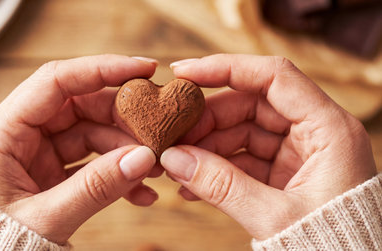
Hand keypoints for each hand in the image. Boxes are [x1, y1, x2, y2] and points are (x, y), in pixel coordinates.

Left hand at [0, 55, 161, 243]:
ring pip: (92, 134)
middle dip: (123, 120)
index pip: (55, 82)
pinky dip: (116, 173)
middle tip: (158, 135)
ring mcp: (38, 151)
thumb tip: (144, 158)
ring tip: (154, 172)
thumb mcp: (45, 218)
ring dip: (126, 151)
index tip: (144, 69)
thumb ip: (94, 188)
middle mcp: (20, 134)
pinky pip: (91, 160)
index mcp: (1, 133)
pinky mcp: (51, 169)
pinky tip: (140, 193)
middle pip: (81, 106)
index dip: (102, 69)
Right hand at [160, 54, 376, 239]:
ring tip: (176, 167)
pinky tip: (192, 186)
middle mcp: (315, 133)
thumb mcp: (275, 217)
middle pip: (251, 104)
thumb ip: (222, 186)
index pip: (273, 77)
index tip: (183, 73)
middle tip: (172, 136)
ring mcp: (299, 152)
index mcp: (329, 130)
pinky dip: (218, 169)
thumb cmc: (333, 245)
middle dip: (207, 120)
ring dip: (207, 147)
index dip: (225, 69)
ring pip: (242, 132)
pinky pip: (245, 159)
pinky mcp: (286, 171)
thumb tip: (172, 160)